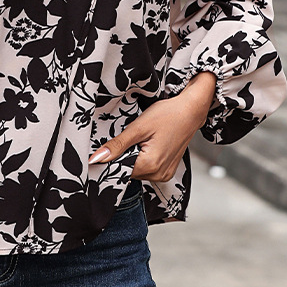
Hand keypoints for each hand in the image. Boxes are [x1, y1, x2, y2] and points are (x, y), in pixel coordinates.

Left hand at [88, 71, 217, 181]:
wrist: (191, 111)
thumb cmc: (168, 115)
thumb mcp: (138, 127)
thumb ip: (116, 145)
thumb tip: (96, 159)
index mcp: (150, 165)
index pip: (118, 170)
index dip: (111, 159)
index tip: (111, 146)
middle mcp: (158, 174)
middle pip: (128, 171)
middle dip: (123, 156)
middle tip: (130, 138)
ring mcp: (164, 174)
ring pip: (136, 171)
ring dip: (133, 158)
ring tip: (142, 140)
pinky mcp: (167, 171)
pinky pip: (147, 170)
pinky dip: (143, 159)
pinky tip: (148, 145)